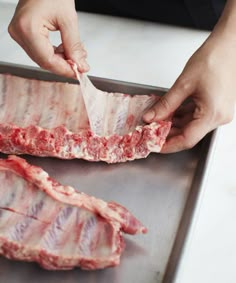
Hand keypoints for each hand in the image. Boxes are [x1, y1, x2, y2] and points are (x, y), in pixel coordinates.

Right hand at [8, 0, 88, 76]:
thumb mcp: (68, 19)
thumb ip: (74, 46)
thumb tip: (80, 65)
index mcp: (28, 28)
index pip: (47, 60)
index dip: (65, 69)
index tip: (78, 72)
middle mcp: (19, 32)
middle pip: (44, 61)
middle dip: (64, 65)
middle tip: (81, 65)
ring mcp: (19, 33)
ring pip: (43, 58)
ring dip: (61, 60)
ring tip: (76, 54)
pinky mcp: (24, 33)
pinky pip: (40, 51)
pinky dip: (55, 54)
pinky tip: (66, 50)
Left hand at [143, 31, 235, 152]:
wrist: (231, 44)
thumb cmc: (214, 58)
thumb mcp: (184, 84)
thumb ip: (165, 104)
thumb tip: (150, 118)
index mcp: (213, 114)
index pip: (186, 140)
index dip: (167, 145)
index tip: (153, 145)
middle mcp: (218, 117)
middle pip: (189, 134)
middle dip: (167, 134)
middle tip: (150, 131)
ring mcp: (219, 113)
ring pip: (191, 126)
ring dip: (173, 124)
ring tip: (156, 121)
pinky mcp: (216, 107)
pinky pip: (196, 117)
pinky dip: (181, 116)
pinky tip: (168, 113)